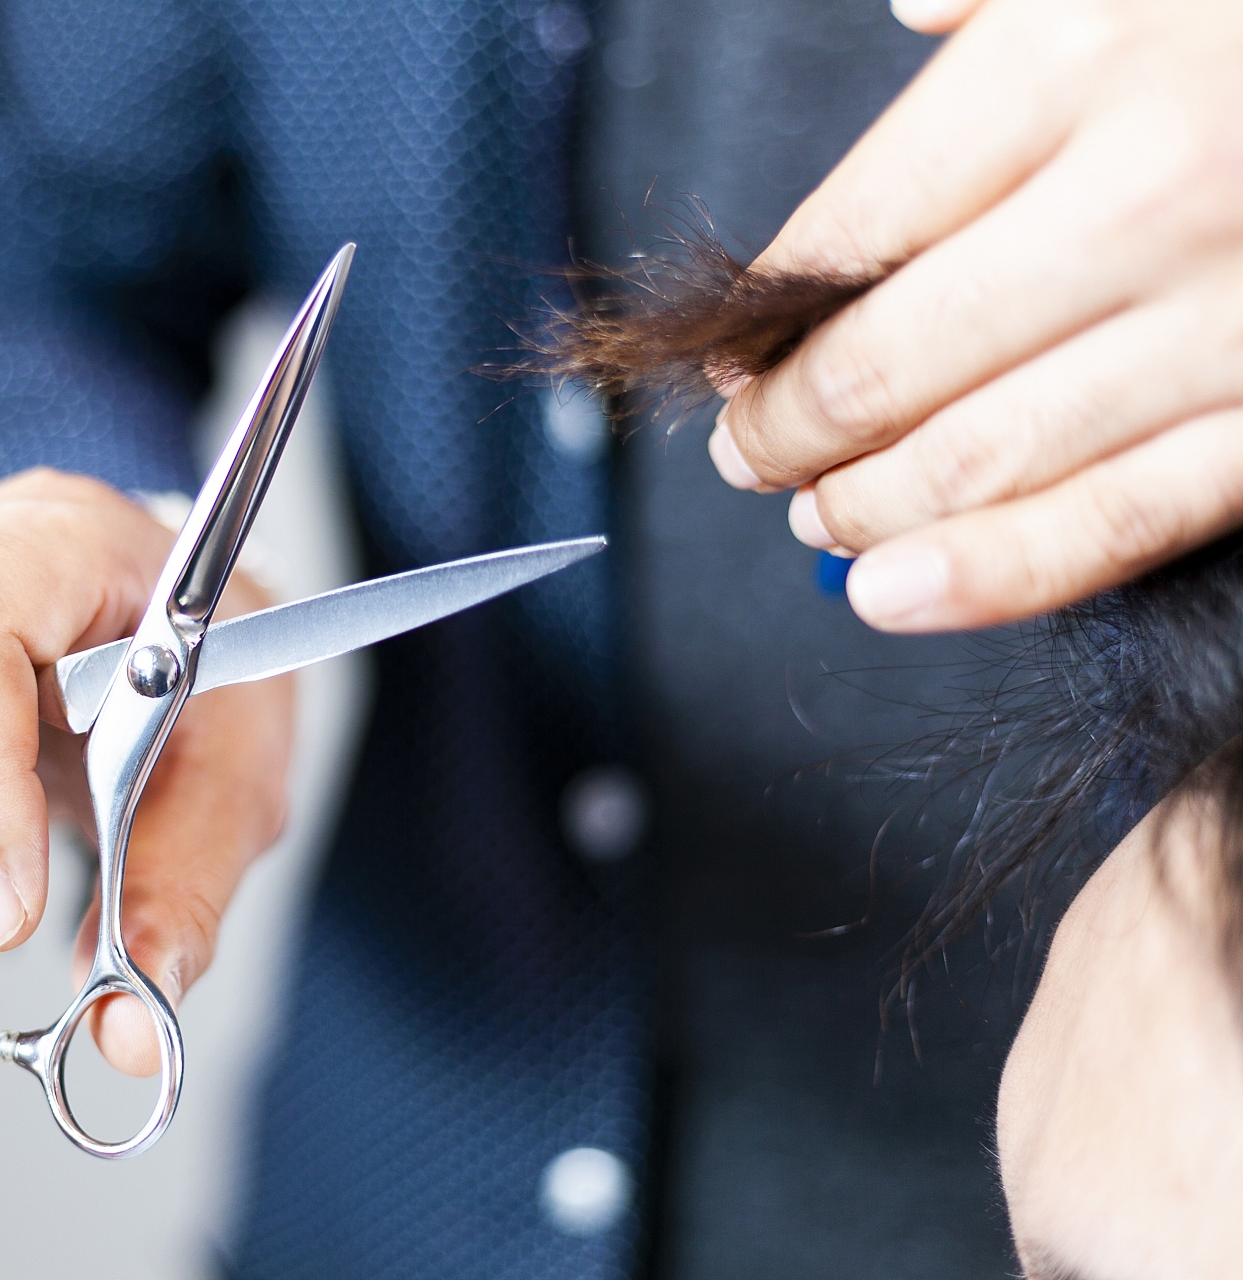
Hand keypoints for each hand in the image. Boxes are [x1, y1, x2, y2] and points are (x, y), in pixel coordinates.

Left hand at [709, 0, 1242, 631]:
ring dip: (866, 508)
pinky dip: (990, 574)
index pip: (855, 227)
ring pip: (986, 457)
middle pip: (894, 360)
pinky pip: (1119, 520)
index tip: (735, 352)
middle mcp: (1144, 195)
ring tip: (809, 518)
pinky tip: (894, 595)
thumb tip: (911, 19)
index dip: (768, 315)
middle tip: (746, 453)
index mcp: (1079, 58)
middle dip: (791, 427)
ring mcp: (1231, 317)